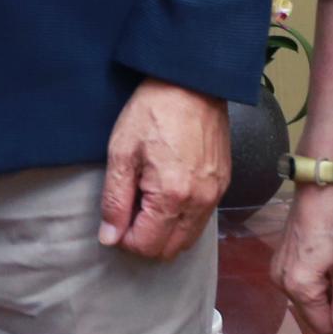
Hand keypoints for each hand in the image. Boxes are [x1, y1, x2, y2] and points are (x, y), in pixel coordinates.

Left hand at [98, 78, 227, 261]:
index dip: (124, 239)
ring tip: (146, 201)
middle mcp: (200, 202)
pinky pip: (201, 220)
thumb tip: (110, 238)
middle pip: (170, 250)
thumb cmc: (153, 111)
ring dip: (164, 232)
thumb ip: (115, 200)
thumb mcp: (121, 153)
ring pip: (188, 239)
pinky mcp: (223, 185)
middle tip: (129, 211)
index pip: (147, 246)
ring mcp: (215, 195)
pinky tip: (166, 194)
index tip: (115, 218)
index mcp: (172, 196)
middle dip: (145, 240)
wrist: (191, 83)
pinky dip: (182, 219)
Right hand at [272, 178, 332, 333]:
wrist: (322, 184)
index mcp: (298, 286)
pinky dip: (317, 278)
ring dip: (327, 290)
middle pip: (312, 312)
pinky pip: (302, 281)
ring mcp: (278, 268)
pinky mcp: (281, 257)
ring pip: (308, 297)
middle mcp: (281, 282)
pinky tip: (329, 259)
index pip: (321, 326)